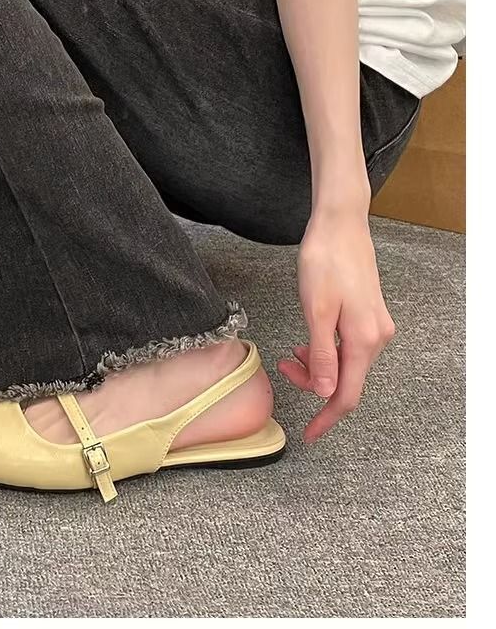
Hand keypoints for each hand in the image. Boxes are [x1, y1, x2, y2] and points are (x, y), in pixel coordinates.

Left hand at [277, 209, 395, 442]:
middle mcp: (376, 337)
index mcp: (363, 340)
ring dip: (317, 366)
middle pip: (346, 380)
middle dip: (314, 383)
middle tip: (284, 367)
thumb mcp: (316, 311)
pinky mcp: (368, 314)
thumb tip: (324, 393)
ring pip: (346, 363)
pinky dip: (325, 351)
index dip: (326, 418)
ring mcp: (375, 325)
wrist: (339, 225)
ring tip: (291, 353)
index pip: (346, 394)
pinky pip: (348, 347)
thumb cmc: (324, 262)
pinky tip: (309, 341)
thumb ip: (321, 354)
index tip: (308, 434)